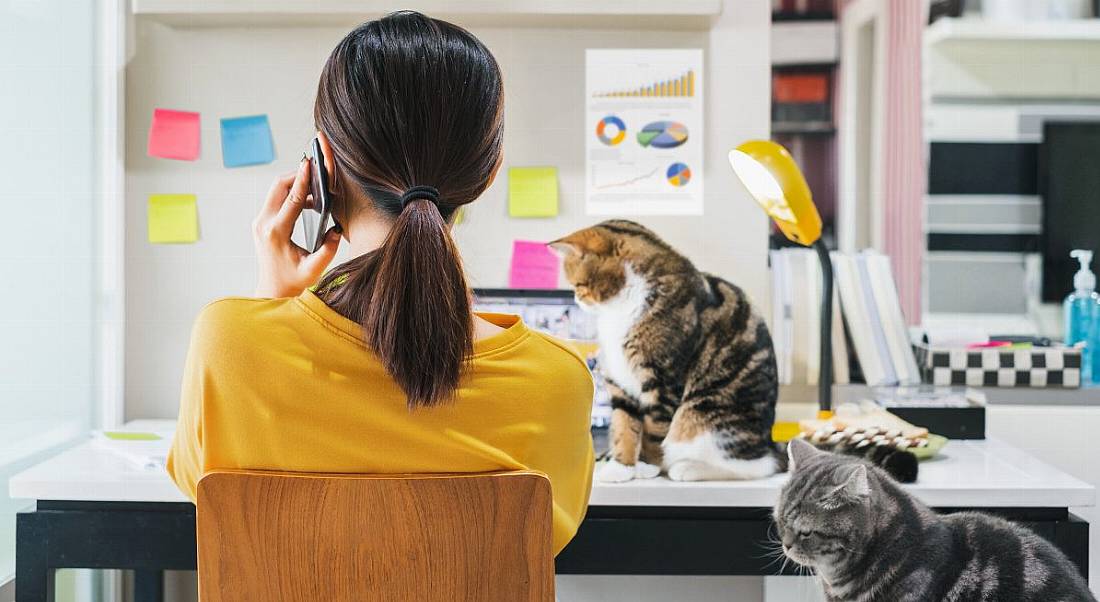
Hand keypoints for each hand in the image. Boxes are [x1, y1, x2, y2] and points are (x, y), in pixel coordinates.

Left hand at [252, 158, 340, 297]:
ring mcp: (260, 221)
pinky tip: (308, 201)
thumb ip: (329, 249)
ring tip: (316, 188)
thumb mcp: (314, 269)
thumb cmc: (294, 280)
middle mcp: (264, 223)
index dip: (302, 180)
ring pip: (276, 190)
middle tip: (316, 171)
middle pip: (279, 186)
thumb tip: (337, 229)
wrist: (273, 289)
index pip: (292, 198)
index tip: (310, 164)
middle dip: (297, 175)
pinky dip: (291, 194)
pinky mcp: (262, 222)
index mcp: (276, 232)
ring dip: (294, 184)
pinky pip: (276, 199)